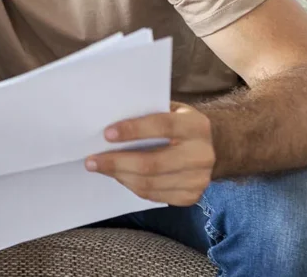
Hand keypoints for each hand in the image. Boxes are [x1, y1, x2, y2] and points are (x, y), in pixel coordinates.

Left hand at [86, 101, 215, 205]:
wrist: (215, 147)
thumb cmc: (180, 123)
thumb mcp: (171, 109)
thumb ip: (147, 112)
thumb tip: (108, 119)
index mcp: (196, 126)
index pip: (162, 126)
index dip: (133, 130)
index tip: (106, 134)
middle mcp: (201, 155)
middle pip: (152, 163)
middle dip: (116, 162)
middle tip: (91, 160)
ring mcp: (198, 179)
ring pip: (149, 183)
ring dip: (119, 176)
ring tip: (100, 168)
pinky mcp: (191, 196)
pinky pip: (154, 195)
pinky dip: (132, 186)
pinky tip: (120, 176)